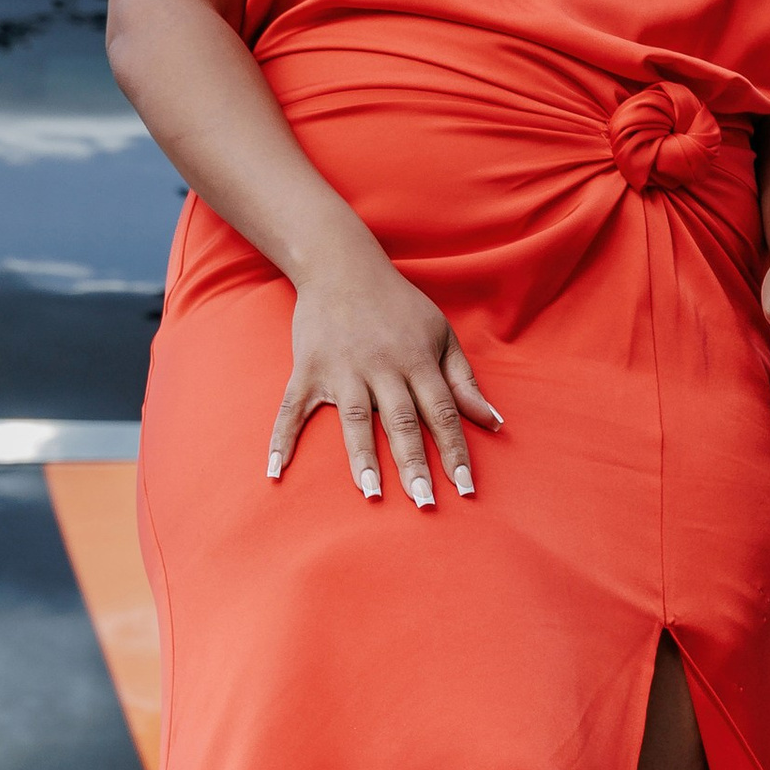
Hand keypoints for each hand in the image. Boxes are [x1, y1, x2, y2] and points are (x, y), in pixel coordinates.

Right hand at [268, 249, 501, 506]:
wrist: (341, 266)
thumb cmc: (398, 305)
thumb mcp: (441, 334)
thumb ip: (464, 381)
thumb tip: (493, 422)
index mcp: (418, 361)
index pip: (442, 413)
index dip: (456, 451)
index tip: (466, 488)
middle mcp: (382, 368)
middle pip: (402, 422)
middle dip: (414, 464)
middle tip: (425, 503)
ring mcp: (342, 370)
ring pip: (355, 420)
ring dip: (363, 458)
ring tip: (371, 493)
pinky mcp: (308, 369)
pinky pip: (292, 410)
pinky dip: (281, 440)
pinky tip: (276, 472)